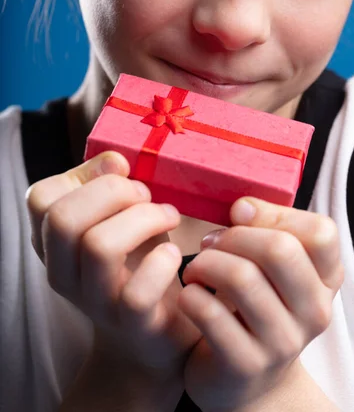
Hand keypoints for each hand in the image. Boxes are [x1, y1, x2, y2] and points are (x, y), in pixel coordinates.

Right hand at [26, 152, 201, 378]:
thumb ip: (109, 186)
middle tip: (147, 195)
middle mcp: (62, 273)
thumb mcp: (119, 218)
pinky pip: (137, 292)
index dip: (84, 174)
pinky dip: (162, 262)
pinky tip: (173, 255)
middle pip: (63, 218)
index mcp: (54, 242)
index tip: (122, 173)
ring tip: (168, 215)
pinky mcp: (131, 325)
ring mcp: (94, 302)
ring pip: (99, 246)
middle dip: (114, 192)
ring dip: (144, 218)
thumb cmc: (138, 260)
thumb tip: (115, 161)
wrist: (154, 332)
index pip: (41, 198)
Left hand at [178, 198, 343, 411]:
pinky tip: (190, 296)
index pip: (321, 232)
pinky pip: (211, 313)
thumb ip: (266, 232)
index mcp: (327, 280)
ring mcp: (283, 341)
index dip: (275, 214)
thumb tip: (242, 207)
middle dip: (234, 237)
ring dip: (205, 264)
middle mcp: (315, 311)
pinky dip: (191, 296)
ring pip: (241, 277)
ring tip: (195, 270)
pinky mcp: (246, 364)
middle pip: (280, 249)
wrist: (246, 380)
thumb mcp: (274, 271)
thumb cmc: (257, 307)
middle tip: (211, 244)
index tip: (241, 216)